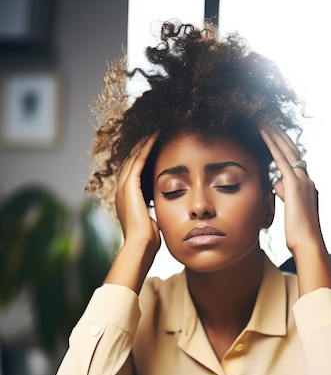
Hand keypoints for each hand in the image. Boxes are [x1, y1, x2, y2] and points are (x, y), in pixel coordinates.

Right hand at [115, 133, 160, 255]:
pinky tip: (155, 136)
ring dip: (145, 142)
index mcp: (127, 197)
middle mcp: (122, 189)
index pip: (135, 171)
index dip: (145, 157)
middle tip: (156, 130)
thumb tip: (164, 211)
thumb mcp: (151, 220)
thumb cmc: (149, 239)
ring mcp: (124, 186)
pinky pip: (138, 160)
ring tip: (156, 129)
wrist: (141, 245)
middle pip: (132, 159)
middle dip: (143, 145)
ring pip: (134, 156)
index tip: (157, 145)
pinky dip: (146, 147)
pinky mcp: (129, 185)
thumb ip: (154, 211)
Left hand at [261, 129, 320, 254]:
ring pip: (287, 150)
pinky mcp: (295, 185)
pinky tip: (263, 134)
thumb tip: (275, 181)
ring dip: (275, 134)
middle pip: (292, 150)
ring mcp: (302, 180)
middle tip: (270, 119)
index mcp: (307, 185)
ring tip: (264, 120)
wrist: (308, 242)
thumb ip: (284, 192)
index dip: (285, 146)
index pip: (295, 160)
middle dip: (281, 134)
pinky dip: (272, 145)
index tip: (276, 134)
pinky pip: (281, 160)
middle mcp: (307, 179)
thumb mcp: (290, 208)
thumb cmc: (298, 232)